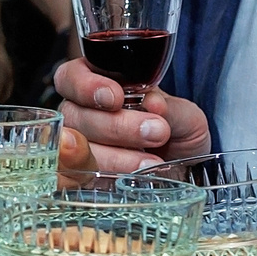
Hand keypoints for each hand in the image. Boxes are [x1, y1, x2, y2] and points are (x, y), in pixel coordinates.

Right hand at [54, 58, 212, 172]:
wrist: (183, 170)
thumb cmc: (176, 134)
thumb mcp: (184, 116)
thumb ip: (169, 108)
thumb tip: (153, 103)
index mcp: (98, 84)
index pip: (72, 76)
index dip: (86, 86)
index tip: (115, 98)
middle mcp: (80, 113)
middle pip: (74, 115)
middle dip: (115, 125)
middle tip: (154, 132)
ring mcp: (76, 147)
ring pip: (77, 148)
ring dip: (115, 155)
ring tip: (150, 161)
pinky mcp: (81, 177)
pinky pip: (78, 178)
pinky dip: (107, 176)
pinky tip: (133, 177)